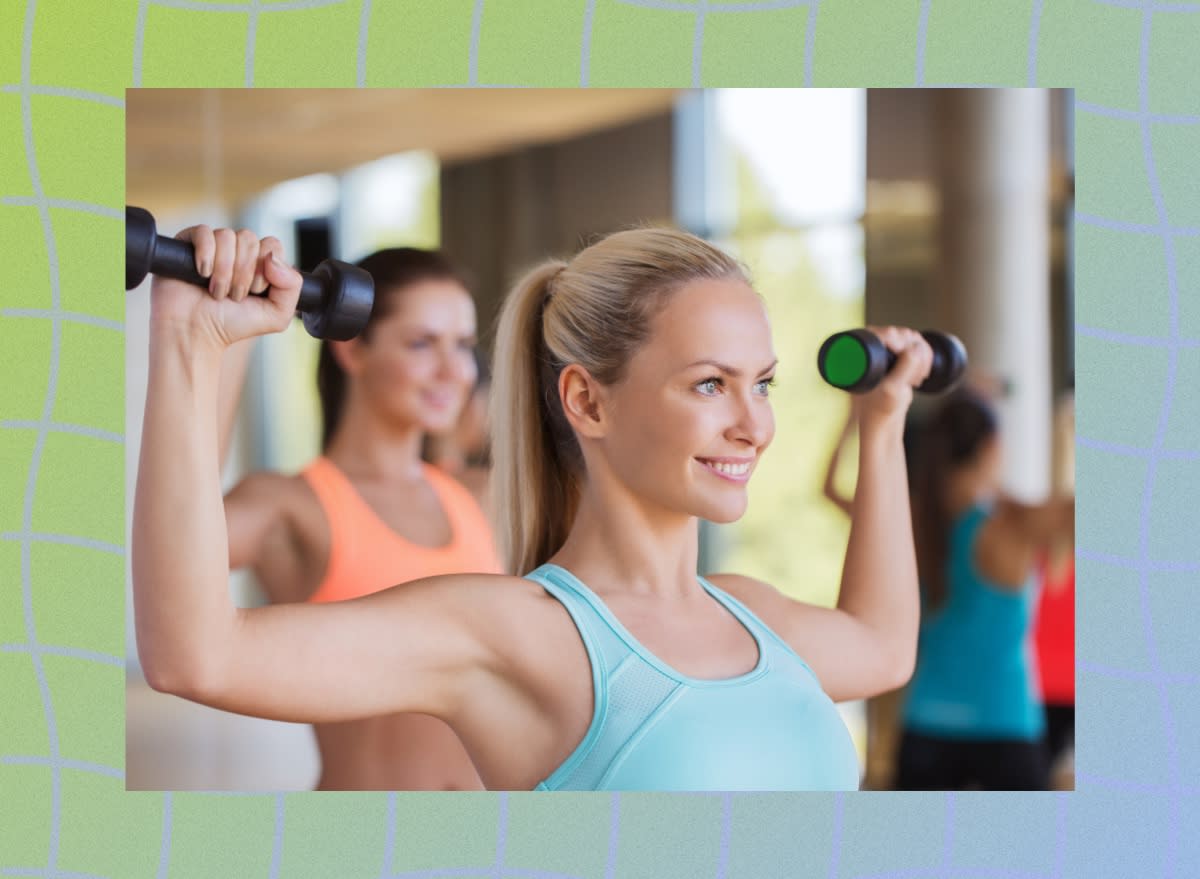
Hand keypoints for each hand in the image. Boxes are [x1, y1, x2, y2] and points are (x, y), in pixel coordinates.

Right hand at [149, 225, 302, 350]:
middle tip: (234, 296)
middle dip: (243, 273)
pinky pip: (203, 232)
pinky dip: (206, 255)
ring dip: (224, 271)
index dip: (265, 268)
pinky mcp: (188, 244)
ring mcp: (213, 246)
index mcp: (259, 263)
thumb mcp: (276, 315)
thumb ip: (292, 287)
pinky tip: (202, 274)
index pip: (272, 245)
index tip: (255, 291)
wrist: (196, 334)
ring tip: (217, 292)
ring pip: (227, 236)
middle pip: (249, 239)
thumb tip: (273, 257)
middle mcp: (237, 251)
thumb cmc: (232, 324)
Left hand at [858, 326, 932, 430]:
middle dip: (912, 356)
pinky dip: (925, 360)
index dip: (900, 347)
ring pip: (913, 340)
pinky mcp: (897, 357)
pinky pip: (918, 347)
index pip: (885, 332)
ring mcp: (885, 351)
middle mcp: (870, 347)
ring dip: (920, 359)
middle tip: (910, 379)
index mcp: (861, 351)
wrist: (883, 420)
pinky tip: (918, 378)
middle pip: (902, 334)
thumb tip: (916, 347)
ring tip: (912, 381)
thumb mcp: (894, 389)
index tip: (903, 371)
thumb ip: (905, 367)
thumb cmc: (880, 407)